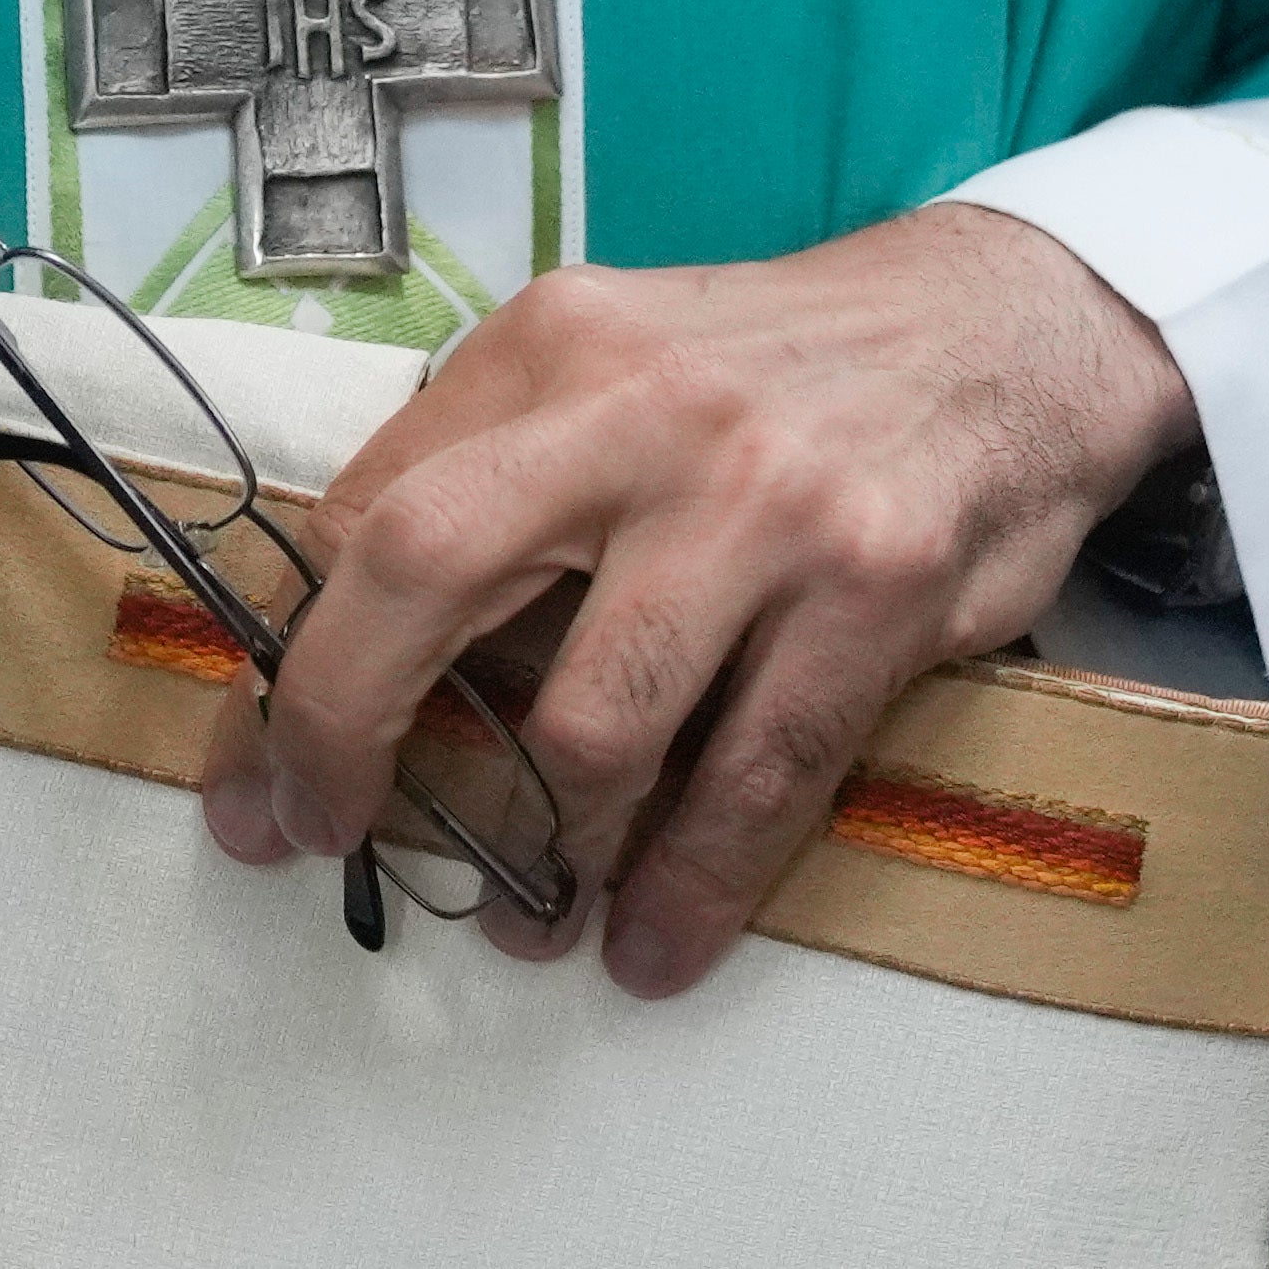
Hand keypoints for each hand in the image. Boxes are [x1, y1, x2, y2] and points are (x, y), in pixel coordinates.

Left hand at [192, 203, 1197, 1001]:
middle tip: (328, 834)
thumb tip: (351, 645)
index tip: (258, 772)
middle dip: (346, 726)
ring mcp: (761, 503)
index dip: (289, 657)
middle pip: (425, 572)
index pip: (369, 508)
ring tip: (531, 916)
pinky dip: (692, 882)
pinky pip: (755, 776)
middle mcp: (637, 410)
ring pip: (597, 718)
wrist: (1010, 328)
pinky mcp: (874, 591)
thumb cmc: (778, 371)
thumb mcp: (615, 361)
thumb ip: (500, 471)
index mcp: (547, 346)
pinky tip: (654, 940)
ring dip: (545, 850)